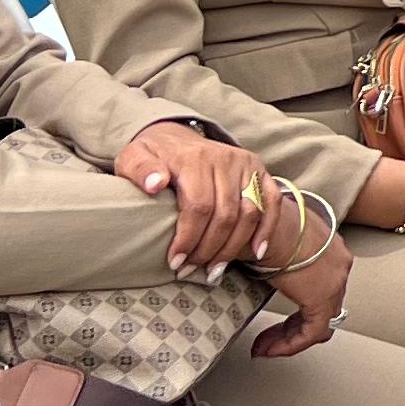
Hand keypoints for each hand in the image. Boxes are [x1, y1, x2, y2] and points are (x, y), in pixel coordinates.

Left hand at [116, 122, 277, 273]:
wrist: (175, 136)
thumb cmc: (153, 156)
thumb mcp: (133, 158)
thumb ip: (140, 170)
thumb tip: (155, 184)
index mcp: (193, 158)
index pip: (199, 206)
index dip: (189, 238)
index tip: (175, 261)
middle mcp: (225, 159)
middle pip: (225, 214)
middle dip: (208, 249)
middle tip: (191, 269)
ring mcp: (245, 164)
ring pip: (249, 213)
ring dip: (233, 247)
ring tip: (215, 269)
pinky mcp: (259, 170)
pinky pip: (271, 202)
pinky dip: (267, 229)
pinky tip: (258, 252)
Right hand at [253, 228, 352, 357]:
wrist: (264, 219)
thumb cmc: (260, 223)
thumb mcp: (271, 240)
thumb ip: (270, 257)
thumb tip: (248, 267)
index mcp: (329, 248)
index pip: (321, 287)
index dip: (296, 306)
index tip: (275, 319)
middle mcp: (339, 263)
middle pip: (322, 307)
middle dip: (291, 328)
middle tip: (267, 340)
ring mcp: (335, 280)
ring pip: (319, 322)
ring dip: (288, 338)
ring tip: (264, 348)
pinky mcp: (323, 296)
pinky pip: (313, 332)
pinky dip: (291, 344)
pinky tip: (269, 349)